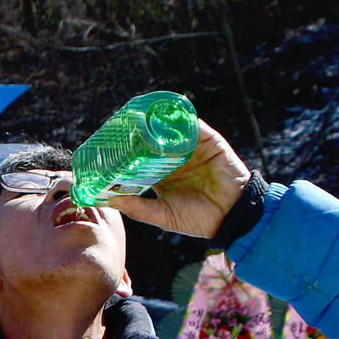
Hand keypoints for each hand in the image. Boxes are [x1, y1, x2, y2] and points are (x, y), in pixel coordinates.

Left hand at [105, 119, 249, 238]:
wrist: (231, 217)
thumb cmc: (197, 219)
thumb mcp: (162, 215)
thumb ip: (137, 208)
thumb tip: (109, 200)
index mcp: (162, 174)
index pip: (140, 158)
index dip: (126, 153)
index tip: (107, 148)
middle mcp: (176, 159)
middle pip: (154, 141)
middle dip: (139, 134)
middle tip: (120, 127)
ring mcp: (192, 149)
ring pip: (172, 132)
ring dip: (158, 124)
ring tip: (140, 119)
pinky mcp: (210, 142)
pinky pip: (194, 127)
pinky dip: (182, 121)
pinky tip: (168, 119)